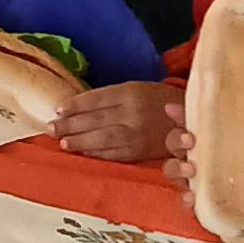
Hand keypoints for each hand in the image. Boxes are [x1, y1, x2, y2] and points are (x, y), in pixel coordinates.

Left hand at [54, 77, 168, 163]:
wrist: (193, 121)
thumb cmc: (162, 101)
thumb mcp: (138, 88)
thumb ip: (112, 96)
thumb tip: (79, 106)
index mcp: (130, 92)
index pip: (94, 99)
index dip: (74, 106)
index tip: (57, 110)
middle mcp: (131, 113)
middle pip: (93, 120)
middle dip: (69, 125)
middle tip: (50, 128)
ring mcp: (136, 134)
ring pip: (101, 139)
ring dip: (79, 142)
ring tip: (63, 143)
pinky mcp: (141, 152)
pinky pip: (114, 154)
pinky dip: (96, 154)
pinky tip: (84, 153)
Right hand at [165, 103, 243, 232]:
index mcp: (215, 141)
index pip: (194, 123)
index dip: (180, 114)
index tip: (173, 109)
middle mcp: (200, 158)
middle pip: (175, 143)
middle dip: (177, 139)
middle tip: (190, 140)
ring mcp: (197, 181)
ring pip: (172, 168)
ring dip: (176, 167)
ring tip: (191, 170)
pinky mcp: (199, 203)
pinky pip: (184, 199)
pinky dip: (185, 197)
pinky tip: (191, 197)